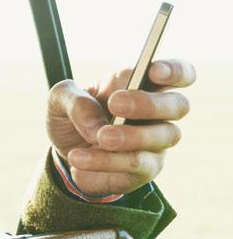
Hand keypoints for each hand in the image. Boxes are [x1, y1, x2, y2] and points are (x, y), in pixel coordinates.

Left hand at [46, 59, 194, 195]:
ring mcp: (155, 141)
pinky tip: (79, 158)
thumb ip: (74, 101)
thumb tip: (96, 125)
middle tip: (116, 104)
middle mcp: (155, 113)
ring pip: (165, 136)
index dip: (175, 70)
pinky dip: (106, 161)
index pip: (178, 73)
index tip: (154, 71)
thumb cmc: (71, 116)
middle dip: (149, 103)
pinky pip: (138, 163)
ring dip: (130, 136)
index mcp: (139, 84)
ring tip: (100, 138)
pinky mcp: (146, 168)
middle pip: (179, 105)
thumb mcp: (60, 99)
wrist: (64, 153)